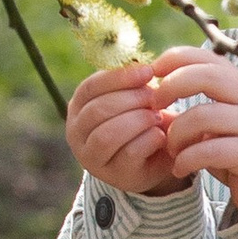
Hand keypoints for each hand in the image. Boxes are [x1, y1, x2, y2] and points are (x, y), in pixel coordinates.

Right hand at [67, 62, 180, 197]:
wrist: (154, 158)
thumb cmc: (141, 121)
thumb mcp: (133, 98)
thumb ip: (131, 82)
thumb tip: (139, 63)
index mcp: (79, 107)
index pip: (90, 87)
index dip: (119, 77)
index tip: (147, 72)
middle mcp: (77, 133)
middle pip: (98, 111)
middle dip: (131, 100)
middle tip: (155, 98)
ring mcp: (92, 158)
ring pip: (107, 135)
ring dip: (138, 121)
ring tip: (157, 116)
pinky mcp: (115, 175)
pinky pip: (129, 154)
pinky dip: (149, 140)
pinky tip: (160, 136)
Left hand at [146, 51, 237, 219]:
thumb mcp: (221, 119)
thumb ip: (200, 101)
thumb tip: (155, 87)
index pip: (210, 58)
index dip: (178, 58)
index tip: (154, 71)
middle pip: (209, 76)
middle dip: (173, 85)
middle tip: (155, 104)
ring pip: (204, 115)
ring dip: (177, 132)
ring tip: (171, 148)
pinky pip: (210, 150)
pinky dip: (187, 159)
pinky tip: (180, 167)